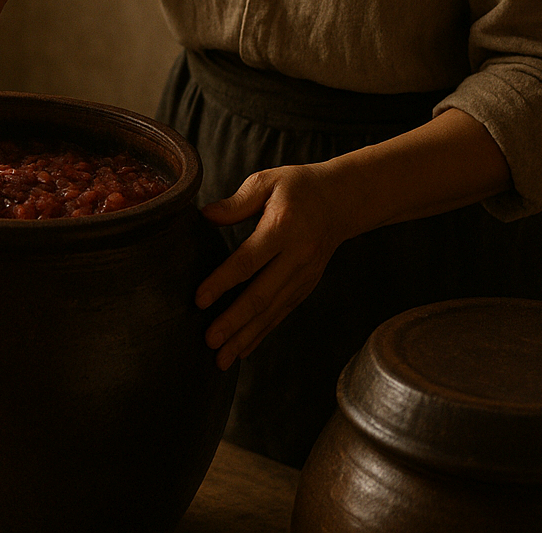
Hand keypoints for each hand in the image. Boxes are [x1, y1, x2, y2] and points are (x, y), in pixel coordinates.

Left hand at [195, 164, 350, 370]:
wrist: (342, 201)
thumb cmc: (298, 187)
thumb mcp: (267, 182)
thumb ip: (237, 202)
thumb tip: (205, 216)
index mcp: (283, 228)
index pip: (248, 260)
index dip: (223, 281)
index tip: (199, 299)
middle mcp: (297, 257)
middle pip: (262, 295)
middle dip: (234, 321)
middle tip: (209, 340)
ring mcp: (304, 276)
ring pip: (272, 312)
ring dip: (246, 337)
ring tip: (221, 358)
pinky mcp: (306, 286)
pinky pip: (281, 313)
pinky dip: (262, 334)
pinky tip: (242, 350)